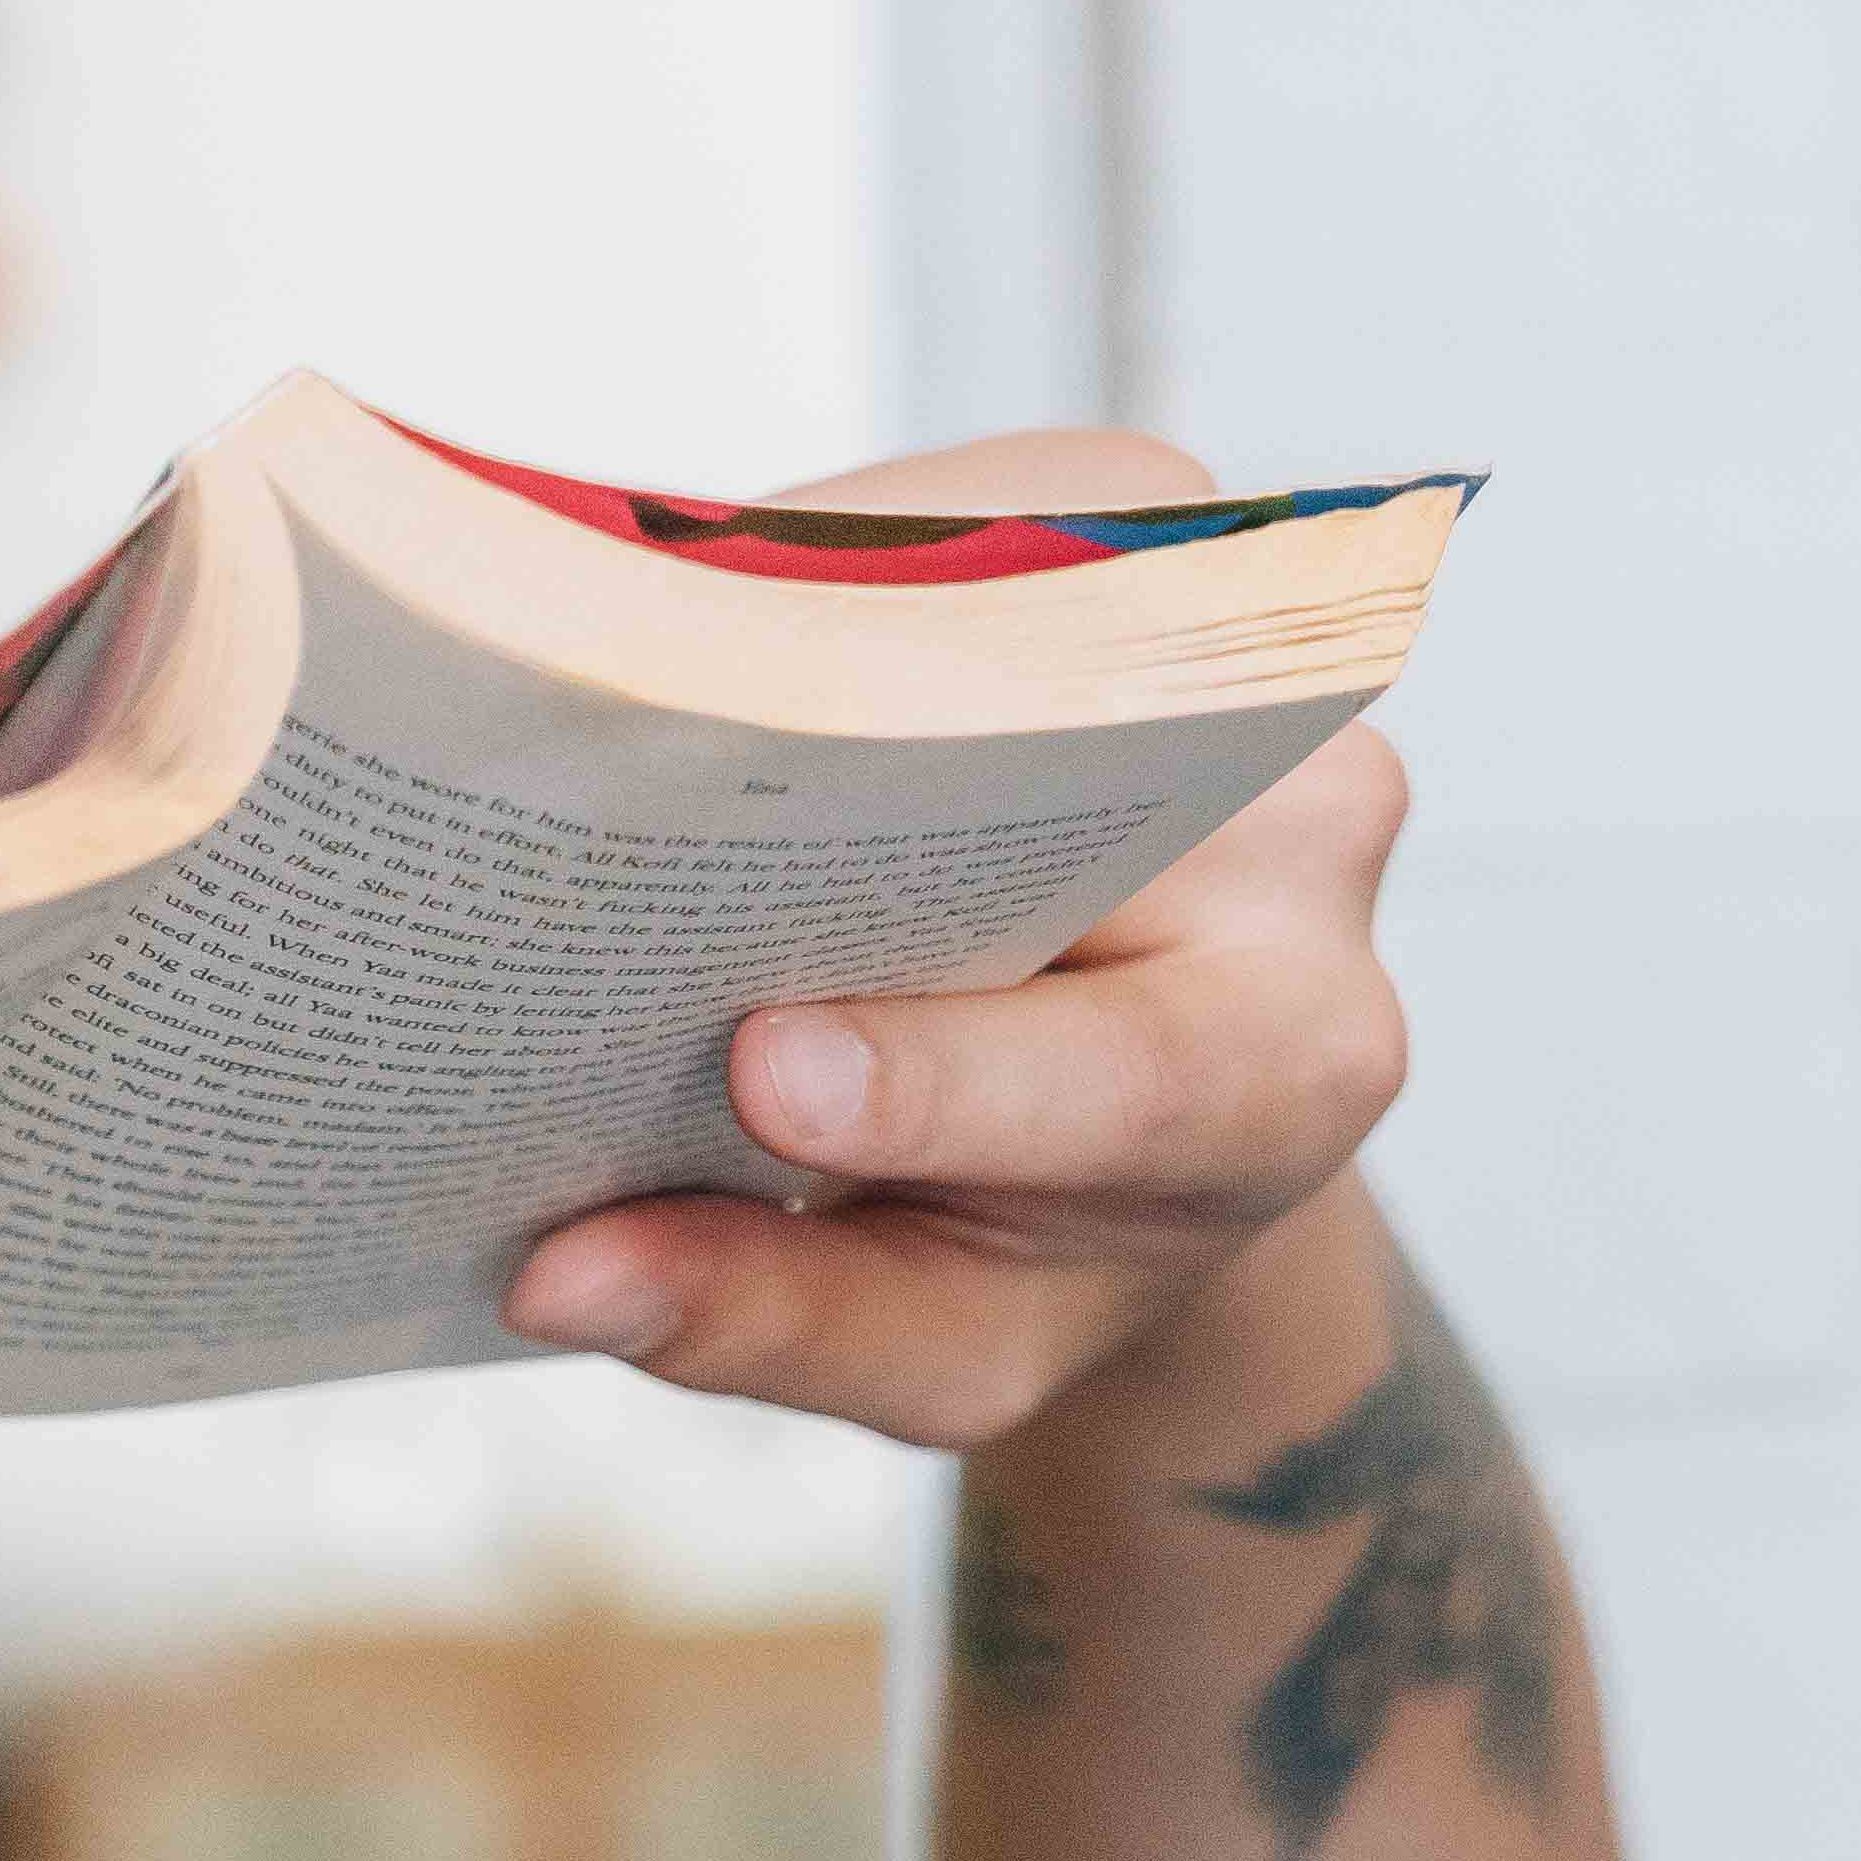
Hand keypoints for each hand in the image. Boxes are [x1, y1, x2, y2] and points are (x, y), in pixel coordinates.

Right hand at [502, 432, 1410, 1451]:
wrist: (1172, 1110)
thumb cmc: (1043, 1244)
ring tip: (614, 693)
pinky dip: (817, 561)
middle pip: (1069, 795)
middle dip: (840, 800)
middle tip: (609, 820)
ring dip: (810, 636)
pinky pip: (977, 509)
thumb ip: (770, 1323)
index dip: (938, 1072)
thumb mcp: (940, 1352)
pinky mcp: (1160, 539)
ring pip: (1021, 607)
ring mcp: (1239, 676)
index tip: (761, 1074)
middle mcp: (1308, 854)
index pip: (1130, 1069)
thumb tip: (553, 1279)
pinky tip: (679, 616)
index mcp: (1281, 1076)